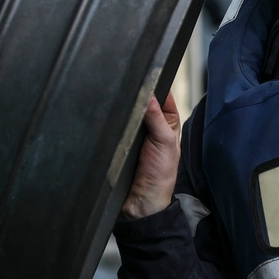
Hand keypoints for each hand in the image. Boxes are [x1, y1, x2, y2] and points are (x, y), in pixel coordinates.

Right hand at [121, 92, 180, 219]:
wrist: (139, 201)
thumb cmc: (159, 176)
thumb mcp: (165, 142)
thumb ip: (157, 117)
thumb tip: (148, 95)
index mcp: (168, 122)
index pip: (162, 95)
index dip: (155, 85)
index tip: (146, 77)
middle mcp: (151, 124)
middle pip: (143, 101)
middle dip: (137, 96)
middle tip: (131, 92)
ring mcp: (133, 132)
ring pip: (127, 112)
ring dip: (124, 110)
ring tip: (121, 107)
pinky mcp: (119, 139)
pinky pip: (115, 125)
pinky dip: (113, 122)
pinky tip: (111, 119)